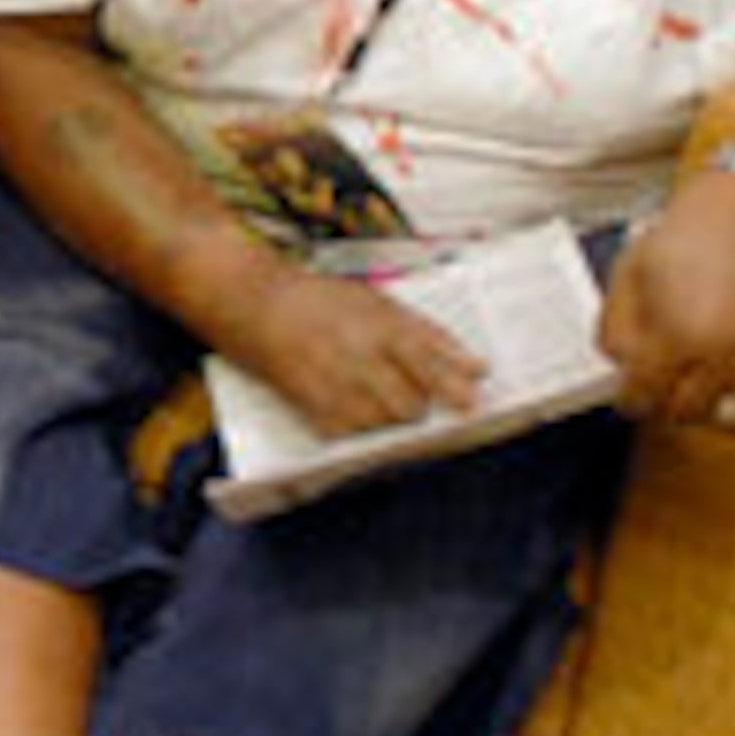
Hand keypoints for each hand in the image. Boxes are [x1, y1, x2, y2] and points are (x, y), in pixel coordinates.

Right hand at [227, 256, 488, 436]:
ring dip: (388, 418)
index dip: (456, 388)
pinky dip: (359, 427)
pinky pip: (350, 434)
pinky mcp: (311, 405)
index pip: (430, 365)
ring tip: (375, 396)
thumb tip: (477, 367)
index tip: (473, 404)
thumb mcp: (381, 302)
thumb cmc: (321, 301)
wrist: (257, 306)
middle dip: (418, 406)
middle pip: (409, 405)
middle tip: (411, 396)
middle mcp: (360, 358)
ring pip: (382, 424)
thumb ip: (430, 335)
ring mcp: (334, 384)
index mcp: (381, 327)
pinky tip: (352, 406)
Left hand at [599, 172, 734, 430]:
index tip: (630, 391)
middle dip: (666, 400)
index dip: (629, 397)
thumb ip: (615, 328)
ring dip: (707, 400)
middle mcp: (721, 359)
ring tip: (698, 370)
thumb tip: (618, 367)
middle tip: (662, 378)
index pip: (642, 399)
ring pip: (726, 414)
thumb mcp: (628, 274)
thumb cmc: (690, 236)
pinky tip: (730, 364)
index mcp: (676, 338)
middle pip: (683, 414)